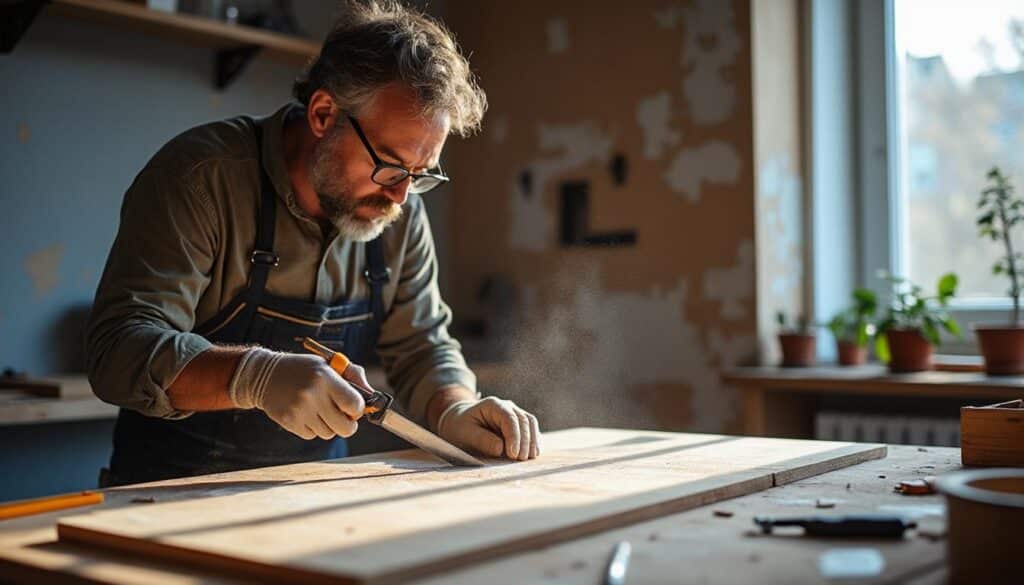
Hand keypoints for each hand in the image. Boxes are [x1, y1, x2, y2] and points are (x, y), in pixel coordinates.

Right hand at [229, 348, 365, 439]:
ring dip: (329, 425)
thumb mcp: (328, 364)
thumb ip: (353, 376)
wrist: (265, 375)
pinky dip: (313, 428)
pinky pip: (312, 435)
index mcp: (326, 378)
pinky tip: (305, 413)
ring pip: (329, 433)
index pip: (355, 405)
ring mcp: (300, 410)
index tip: (353, 407)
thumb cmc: (304, 369)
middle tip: (343, 417)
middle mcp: (313, 395)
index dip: (357, 409)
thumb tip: (372, 395)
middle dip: (348, 424)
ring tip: (320, 410)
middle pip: (345, 428)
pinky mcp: (289, 422)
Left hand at [436, 397, 540, 460]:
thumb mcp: (465, 434)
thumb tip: (501, 448)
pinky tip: (532, 454)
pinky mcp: (518, 424)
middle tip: (521, 460)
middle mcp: (507, 406)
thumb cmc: (461, 428)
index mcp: (492, 405)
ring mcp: (514, 413)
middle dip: (525, 441)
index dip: (514, 436)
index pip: (509, 418)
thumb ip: (482, 439)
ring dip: (532, 441)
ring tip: (530, 458)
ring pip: (531, 423)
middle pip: (523, 420)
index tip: (513, 454)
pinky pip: (531, 429)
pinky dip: (533, 441)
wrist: (459, 422)